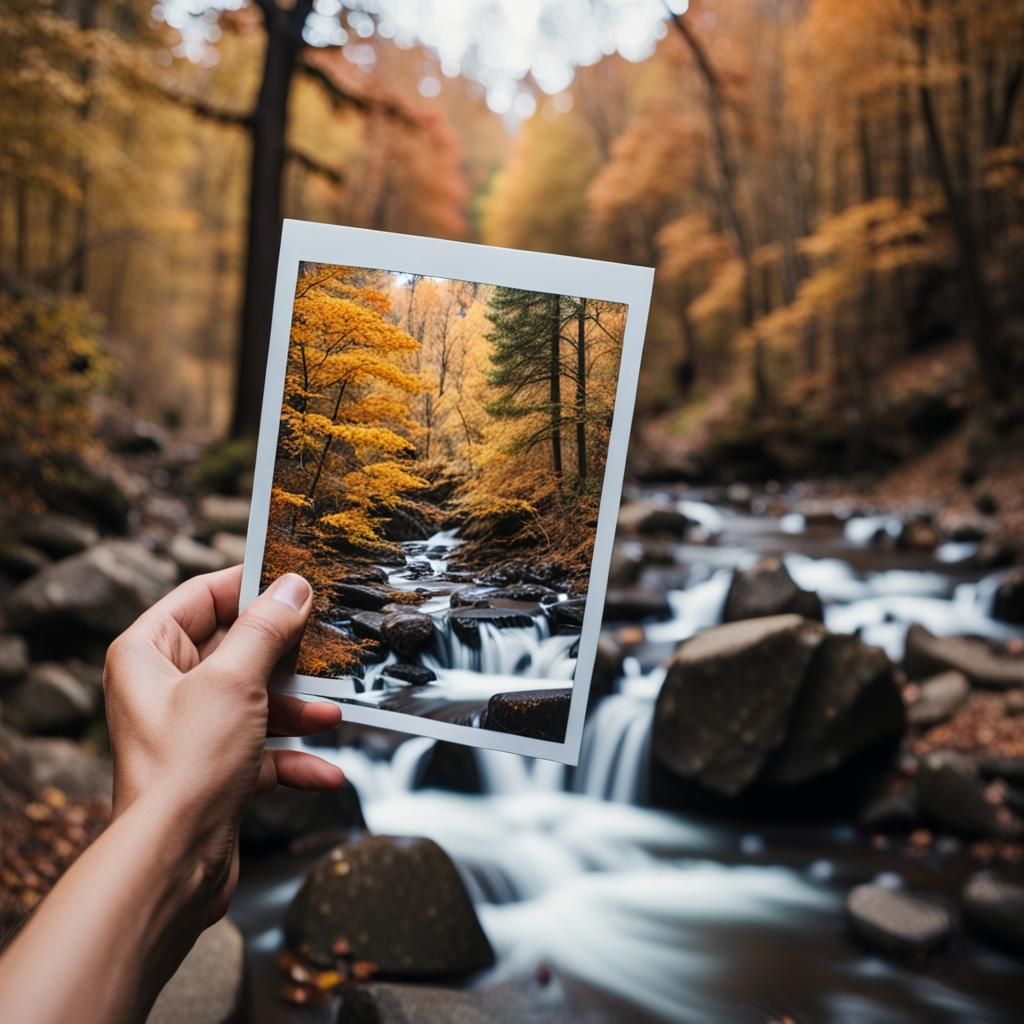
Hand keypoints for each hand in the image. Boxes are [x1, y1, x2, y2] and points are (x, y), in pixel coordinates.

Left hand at [102, 565, 343, 925]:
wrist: (174, 865)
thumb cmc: (185, 768)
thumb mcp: (235, 681)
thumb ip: (266, 629)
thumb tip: (293, 587)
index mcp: (148, 654)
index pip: (202, 596)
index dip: (249, 585)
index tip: (296, 581)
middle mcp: (164, 688)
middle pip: (236, 648)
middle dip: (285, 653)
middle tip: (325, 642)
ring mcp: (190, 730)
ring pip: (255, 699)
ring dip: (297, 708)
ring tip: (332, 713)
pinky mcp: (213, 770)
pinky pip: (262, 750)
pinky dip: (294, 757)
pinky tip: (326, 771)